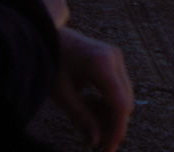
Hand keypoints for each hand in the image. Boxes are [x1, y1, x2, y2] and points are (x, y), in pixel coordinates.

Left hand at [53, 27, 132, 151]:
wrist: (48, 33)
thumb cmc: (50, 60)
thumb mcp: (61, 93)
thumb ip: (80, 117)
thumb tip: (94, 142)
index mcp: (102, 63)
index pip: (119, 102)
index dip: (117, 129)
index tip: (110, 149)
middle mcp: (115, 58)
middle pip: (125, 101)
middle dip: (113, 124)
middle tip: (96, 143)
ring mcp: (116, 58)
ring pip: (124, 96)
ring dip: (110, 114)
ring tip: (89, 124)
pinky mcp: (114, 61)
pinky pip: (118, 88)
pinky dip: (108, 103)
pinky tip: (91, 108)